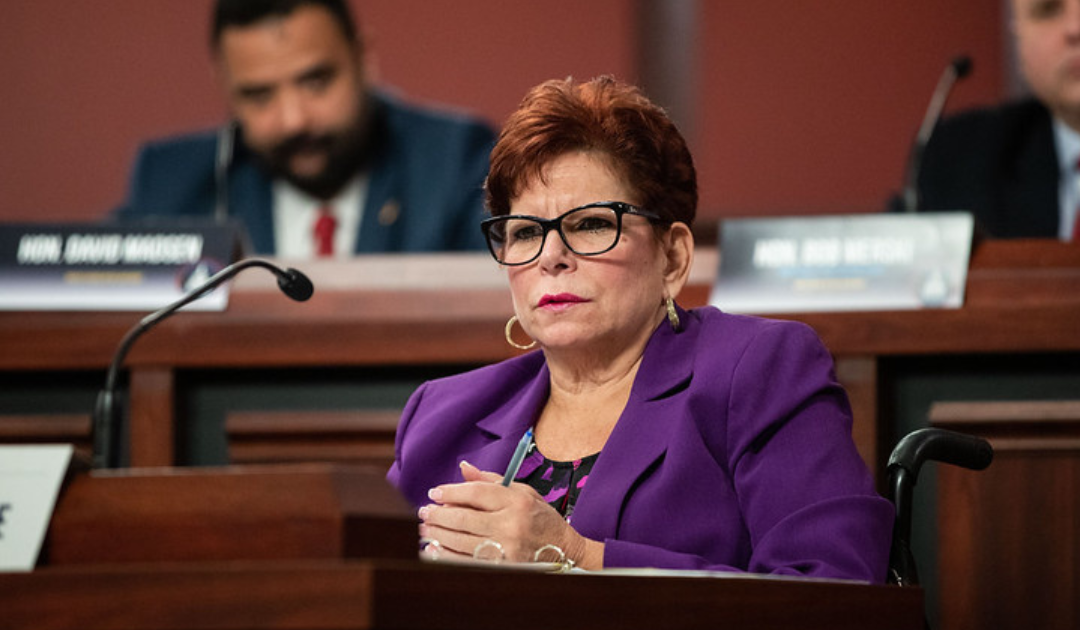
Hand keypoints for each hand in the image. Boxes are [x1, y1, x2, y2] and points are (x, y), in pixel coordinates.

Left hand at [418, 461, 596, 566]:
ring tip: (425, 530)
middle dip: (438, 515)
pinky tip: (435, 550)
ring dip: (438, 536)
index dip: (451, 492)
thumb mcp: (522, 492)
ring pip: (462, 542)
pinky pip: (467, 562)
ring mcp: (507, 549)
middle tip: (424, 513)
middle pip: (464, 519)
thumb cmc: (540, 517)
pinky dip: (448, 557)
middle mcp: (512, 524)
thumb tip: (463, 468)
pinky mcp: (503, 567)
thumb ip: (490, 481)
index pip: (476, 493)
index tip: (434, 493)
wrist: (563, 549)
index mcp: (516, 501)